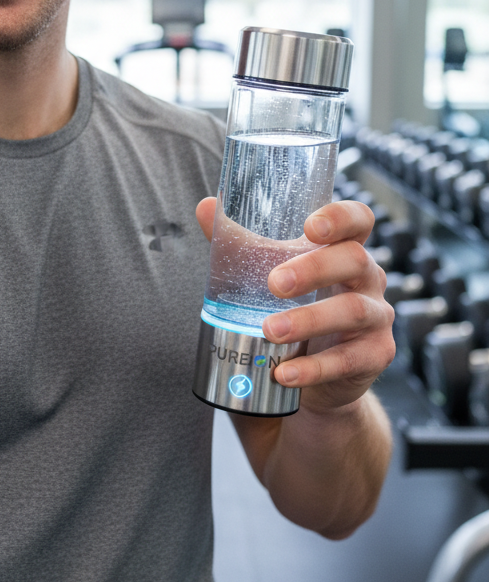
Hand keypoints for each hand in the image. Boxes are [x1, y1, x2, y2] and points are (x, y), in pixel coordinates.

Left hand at [195, 197, 394, 412]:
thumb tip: (205, 207)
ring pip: (353, 310)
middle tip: (275, 283)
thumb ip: (242, 243)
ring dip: (309, 320)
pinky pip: (348, 360)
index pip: (359, 219)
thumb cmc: (297, 306)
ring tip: (269, 330)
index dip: (342, 217)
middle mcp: (368, 278)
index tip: (311, 227)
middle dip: (314, 269)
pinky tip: (284, 373)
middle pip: (355, 260)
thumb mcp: (272, 272)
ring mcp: (376, 317)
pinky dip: (313, 368)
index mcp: (345, 248)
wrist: (318, 374)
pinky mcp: (375, 355)